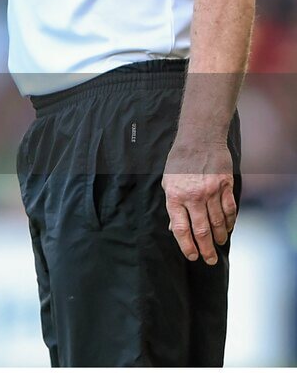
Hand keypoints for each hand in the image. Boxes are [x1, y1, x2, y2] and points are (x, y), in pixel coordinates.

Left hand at [162, 139, 236, 264]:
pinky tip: (228, 228)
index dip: (186, 245)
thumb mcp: (168, 181)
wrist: (199, 138)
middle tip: (209, 260)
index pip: (180, 228)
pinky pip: (229, 209)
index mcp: (175, 195)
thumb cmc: (180, 160)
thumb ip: (172, 204)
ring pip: (217, 222)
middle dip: (205, 249)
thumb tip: (175, 228)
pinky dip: (229, 222)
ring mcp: (211, 191)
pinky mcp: (225, 186)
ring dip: (219, 237)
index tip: (192, 256)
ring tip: (218, 245)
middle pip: (201, 230)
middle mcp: (193, 196)